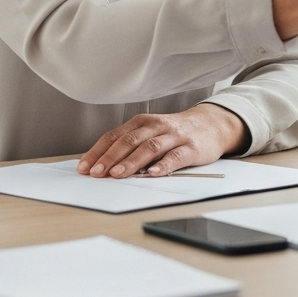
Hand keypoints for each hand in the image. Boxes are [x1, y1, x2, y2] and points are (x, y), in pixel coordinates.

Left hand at [77, 102, 244, 177]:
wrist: (212, 125)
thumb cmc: (176, 133)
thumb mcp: (151, 133)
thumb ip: (132, 146)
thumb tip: (105, 165)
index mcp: (141, 122)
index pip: (114, 136)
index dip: (98, 152)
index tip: (85, 167)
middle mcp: (155, 126)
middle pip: (129, 141)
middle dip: (110, 157)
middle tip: (97, 172)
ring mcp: (174, 136)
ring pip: (149, 147)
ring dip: (132, 161)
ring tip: (118, 174)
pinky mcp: (191, 148)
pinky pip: (175, 157)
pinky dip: (163, 165)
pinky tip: (153, 173)